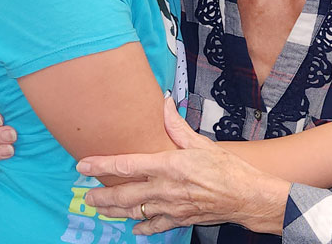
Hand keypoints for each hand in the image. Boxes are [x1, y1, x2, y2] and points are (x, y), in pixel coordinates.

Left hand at [78, 98, 290, 235]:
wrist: (248, 198)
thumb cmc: (228, 169)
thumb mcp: (201, 143)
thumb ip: (176, 126)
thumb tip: (163, 104)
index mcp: (169, 166)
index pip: (126, 165)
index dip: (101, 165)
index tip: (83, 166)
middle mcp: (166, 189)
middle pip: (124, 194)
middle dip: (101, 196)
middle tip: (85, 195)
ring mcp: (171, 207)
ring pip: (135, 211)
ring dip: (114, 211)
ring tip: (99, 208)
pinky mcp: (180, 219)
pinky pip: (155, 225)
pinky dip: (142, 226)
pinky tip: (133, 226)